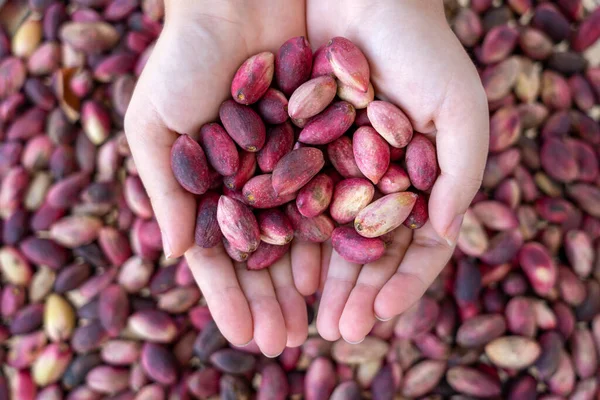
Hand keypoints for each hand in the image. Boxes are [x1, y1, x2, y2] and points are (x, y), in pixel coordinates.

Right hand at [124, 0, 320, 356]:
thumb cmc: (185, 59)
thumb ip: (165, 189)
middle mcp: (249, 185)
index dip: (230, 298)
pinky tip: (340, 269)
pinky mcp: (321, 145)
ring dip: (304, 282)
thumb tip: (174, 257)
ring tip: (316, 324)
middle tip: (286, 343)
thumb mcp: (155, 124)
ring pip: (298, 237)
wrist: (238, 0)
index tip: (245, 337)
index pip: (219, 256)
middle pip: (263, 257)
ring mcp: (286, 168)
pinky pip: (329, 196)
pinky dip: (334, 234)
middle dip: (271, 301)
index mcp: (207, 188)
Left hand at [307, 0, 488, 342]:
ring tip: (303, 317)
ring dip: (314, 279)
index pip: (413, 247)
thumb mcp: (460, 109)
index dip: (401, 284)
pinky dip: (279, 234)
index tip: (383, 316)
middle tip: (338, 332)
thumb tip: (444, 232)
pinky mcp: (288, 150)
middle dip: (353, 293)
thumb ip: (460, 173)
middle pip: (363, 251)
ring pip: (321, 236)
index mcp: (414, 181)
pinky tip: (272, 266)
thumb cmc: (421, 48)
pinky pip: (282, 200)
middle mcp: (370, 183)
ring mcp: (329, 170)